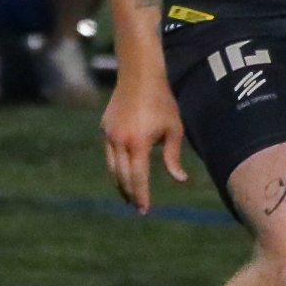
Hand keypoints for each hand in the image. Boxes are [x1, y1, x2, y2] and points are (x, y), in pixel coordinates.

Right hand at [101, 74, 187, 213]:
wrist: (140, 76)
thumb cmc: (162, 102)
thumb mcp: (174, 129)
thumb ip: (173, 157)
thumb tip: (180, 179)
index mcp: (138, 143)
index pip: (138, 178)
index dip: (141, 196)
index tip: (144, 209)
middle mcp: (120, 141)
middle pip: (123, 177)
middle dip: (130, 194)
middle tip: (138, 207)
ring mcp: (109, 135)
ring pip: (113, 168)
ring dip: (121, 184)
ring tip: (129, 195)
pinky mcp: (104, 128)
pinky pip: (110, 154)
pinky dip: (116, 167)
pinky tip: (124, 173)